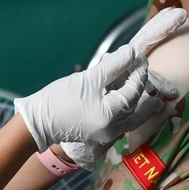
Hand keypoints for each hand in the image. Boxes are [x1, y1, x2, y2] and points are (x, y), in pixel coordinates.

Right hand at [13, 8, 183, 168]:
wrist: (37, 123)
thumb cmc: (59, 99)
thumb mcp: (87, 79)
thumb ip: (112, 66)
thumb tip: (131, 53)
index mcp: (110, 115)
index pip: (133, 91)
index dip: (138, 72)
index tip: (139, 58)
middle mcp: (112, 129)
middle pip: (138, 111)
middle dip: (146, 95)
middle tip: (151, 81)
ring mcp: (106, 135)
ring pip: (131, 120)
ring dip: (138, 105)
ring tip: (148, 97)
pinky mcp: (99, 136)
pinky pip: (120, 124)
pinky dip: (126, 112)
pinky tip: (125, 102)